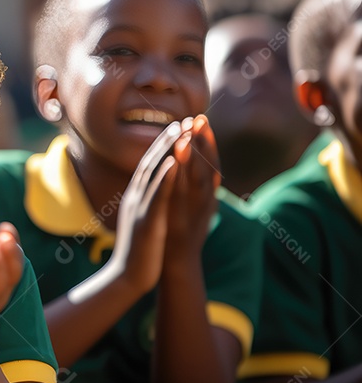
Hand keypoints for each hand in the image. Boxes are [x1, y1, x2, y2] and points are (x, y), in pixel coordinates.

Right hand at [108, 121, 181, 293]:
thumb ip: (146, 204)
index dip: (163, 146)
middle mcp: (135, 198)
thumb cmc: (138, 253)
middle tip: (183, 120)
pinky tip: (175, 161)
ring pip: (152, 173)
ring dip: (167, 150)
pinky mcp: (146, 222)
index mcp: (136, 198)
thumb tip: (152, 192)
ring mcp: (139, 208)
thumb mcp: (142, 221)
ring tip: (181, 131)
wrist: (125, 279)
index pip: (149, 165)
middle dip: (167, 140)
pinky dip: (165, 177)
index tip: (177, 127)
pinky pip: (156, 196)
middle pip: (150, 162)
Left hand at [165, 115, 220, 259]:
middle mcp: (203, 200)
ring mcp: (195, 211)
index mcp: (203, 195)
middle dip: (202, 141)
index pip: (207, 161)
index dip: (205, 140)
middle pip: (207, 165)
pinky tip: (175, 161)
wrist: (176, 266)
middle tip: (199, 116)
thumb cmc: (178, 235)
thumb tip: (192, 169)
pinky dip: (180, 177)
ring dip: (193, 155)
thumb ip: (191, 188)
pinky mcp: (183, 220)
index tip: (199, 117)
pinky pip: (183, 195)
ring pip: (198, 178)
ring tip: (187, 133)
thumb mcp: (186, 207)